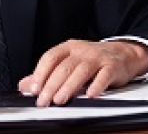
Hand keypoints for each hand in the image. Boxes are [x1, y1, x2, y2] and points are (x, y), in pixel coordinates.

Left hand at [17, 39, 147, 106]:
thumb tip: (24, 85)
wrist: (123, 53)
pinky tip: (90, 95)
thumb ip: (47, 74)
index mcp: (68, 48)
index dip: (40, 73)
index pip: (50, 58)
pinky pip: (104, 76)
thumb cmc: (93, 59)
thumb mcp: (69, 62)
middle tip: (44, 101)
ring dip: (69, 86)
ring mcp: (97, 57)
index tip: (33, 89)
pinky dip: (97, 85)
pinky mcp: (112, 66)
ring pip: (81, 71)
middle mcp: (82, 50)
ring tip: (60, 100)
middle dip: (51, 85)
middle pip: (63, 67)